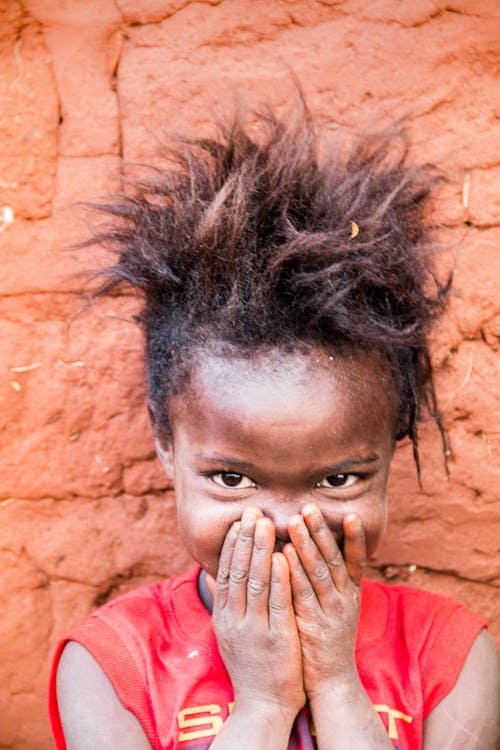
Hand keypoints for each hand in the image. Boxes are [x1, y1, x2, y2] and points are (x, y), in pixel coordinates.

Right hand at [212, 507, 305, 718]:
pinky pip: (276, 603)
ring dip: (260, 549)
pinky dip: (278, 578)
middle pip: (238, 571)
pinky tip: (282, 556)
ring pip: (255, 581)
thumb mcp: (231, 632)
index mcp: (223, 616)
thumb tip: (216, 574)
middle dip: (245, 538)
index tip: (239, 520)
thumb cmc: (252, 665)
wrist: (263, 707)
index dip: (232, 544)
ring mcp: (253, 629)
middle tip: (252, 510)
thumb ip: (228, 602)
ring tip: (266, 523)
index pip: (226, 572)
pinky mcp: (275, 638)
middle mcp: (234, 619)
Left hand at [283, 504, 364, 698]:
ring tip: (295, 521)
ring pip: (320, 572)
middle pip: (335, 559)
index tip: (351, 513)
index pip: (357, 560)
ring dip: (307, 545)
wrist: (331, 683)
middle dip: (322, 531)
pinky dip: (294, 572)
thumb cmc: (327, 640)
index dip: (355, 537)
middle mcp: (345, 599)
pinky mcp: (313, 625)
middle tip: (309, 506)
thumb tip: (315, 548)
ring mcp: (331, 612)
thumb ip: (327, 580)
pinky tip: (284, 554)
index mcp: (351, 593)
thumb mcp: (335, 607)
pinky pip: (303, 594)